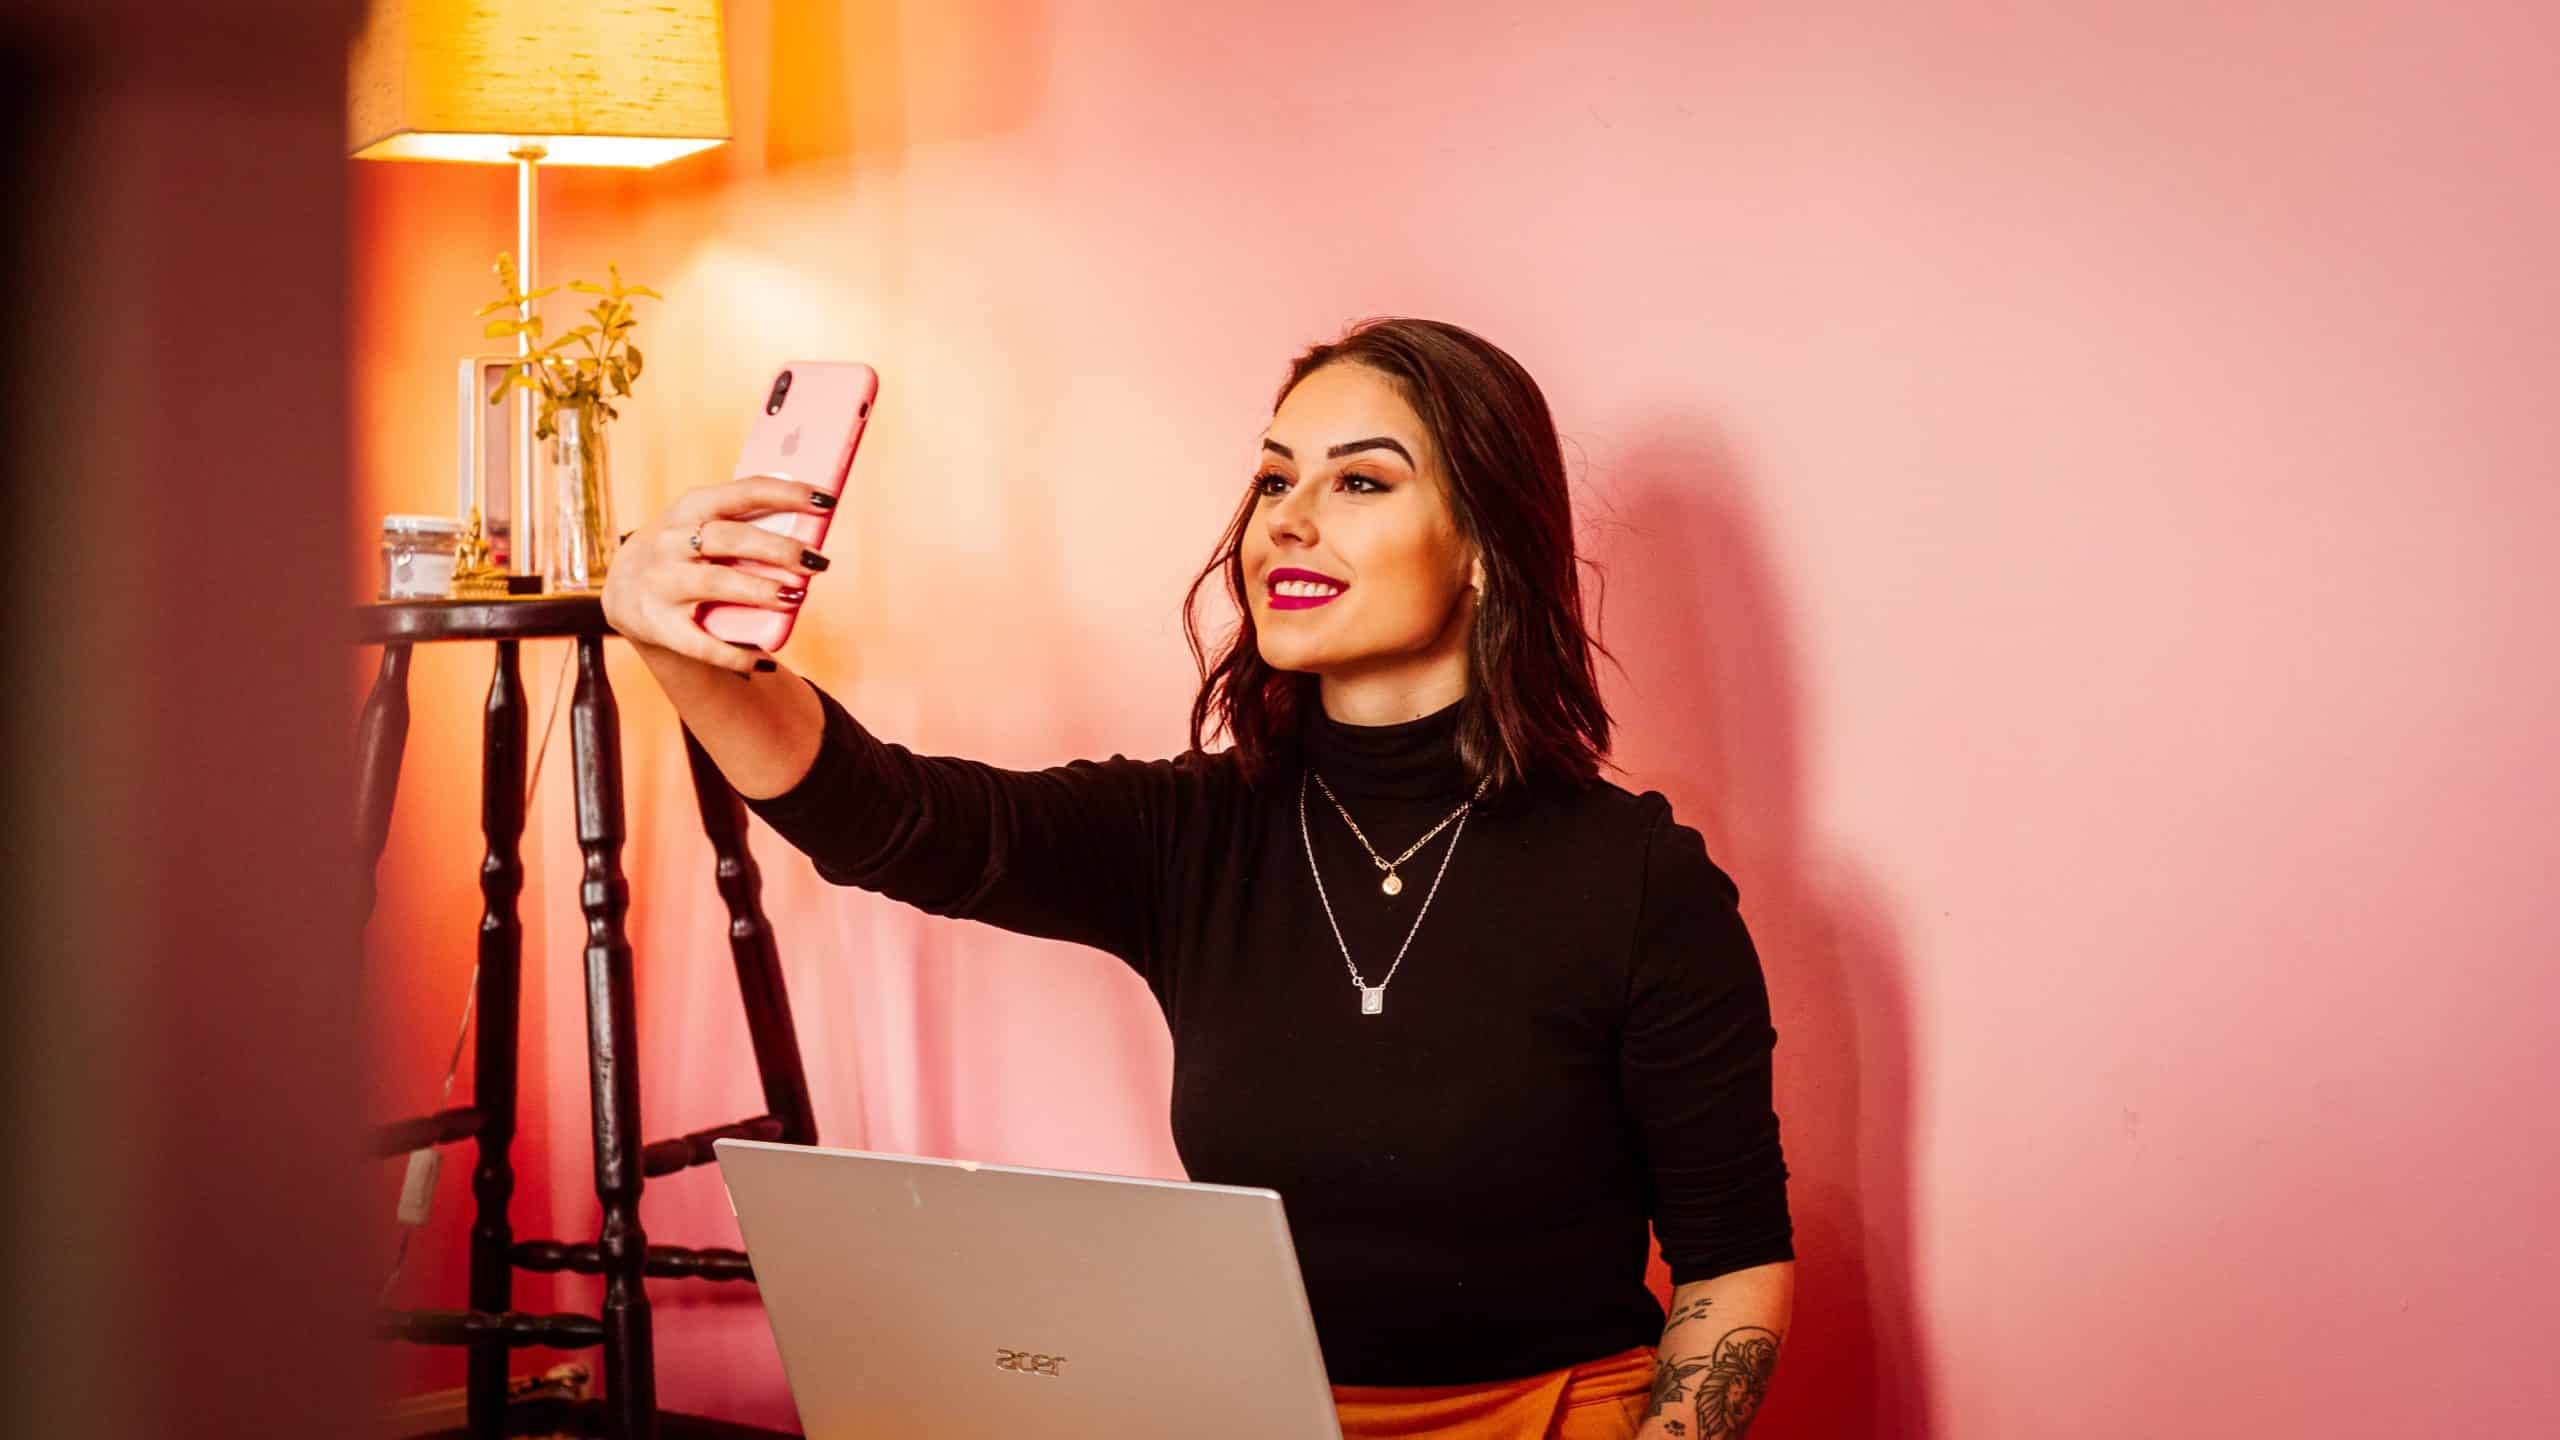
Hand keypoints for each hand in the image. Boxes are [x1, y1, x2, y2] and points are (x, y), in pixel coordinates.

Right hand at [600, 476, 832, 673]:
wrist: (623, 591)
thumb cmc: (686, 551)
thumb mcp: (703, 524)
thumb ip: (747, 522)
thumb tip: (813, 527)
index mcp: (690, 508)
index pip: (743, 492)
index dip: (787, 493)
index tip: (825, 499)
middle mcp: (671, 542)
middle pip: (731, 539)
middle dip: (779, 549)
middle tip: (818, 562)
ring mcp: (662, 583)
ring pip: (716, 583)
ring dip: (760, 590)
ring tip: (795, 598)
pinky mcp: (658, 625)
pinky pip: (701, 643)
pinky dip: (735, 653)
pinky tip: (765, 660)